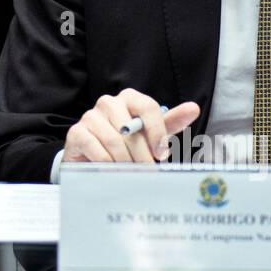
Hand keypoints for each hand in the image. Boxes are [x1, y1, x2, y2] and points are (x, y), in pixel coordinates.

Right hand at [63, 88, 200, 164]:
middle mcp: (108, 102)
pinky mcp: (77, 132)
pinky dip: (108, 164)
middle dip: (142, 155)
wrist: (92, 155)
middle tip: (147, 171)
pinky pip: (96, 149)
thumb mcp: (150, 133)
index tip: (162, 154)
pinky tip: (111, 170)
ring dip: (126, 162)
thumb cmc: (126, 142)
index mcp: (129, 97)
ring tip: (131, 173)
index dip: (157, 132)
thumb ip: (170, 122)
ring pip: (115, 141)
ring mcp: (90, 116)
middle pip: (131, 129)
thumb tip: (194, 108)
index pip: (148, 107)